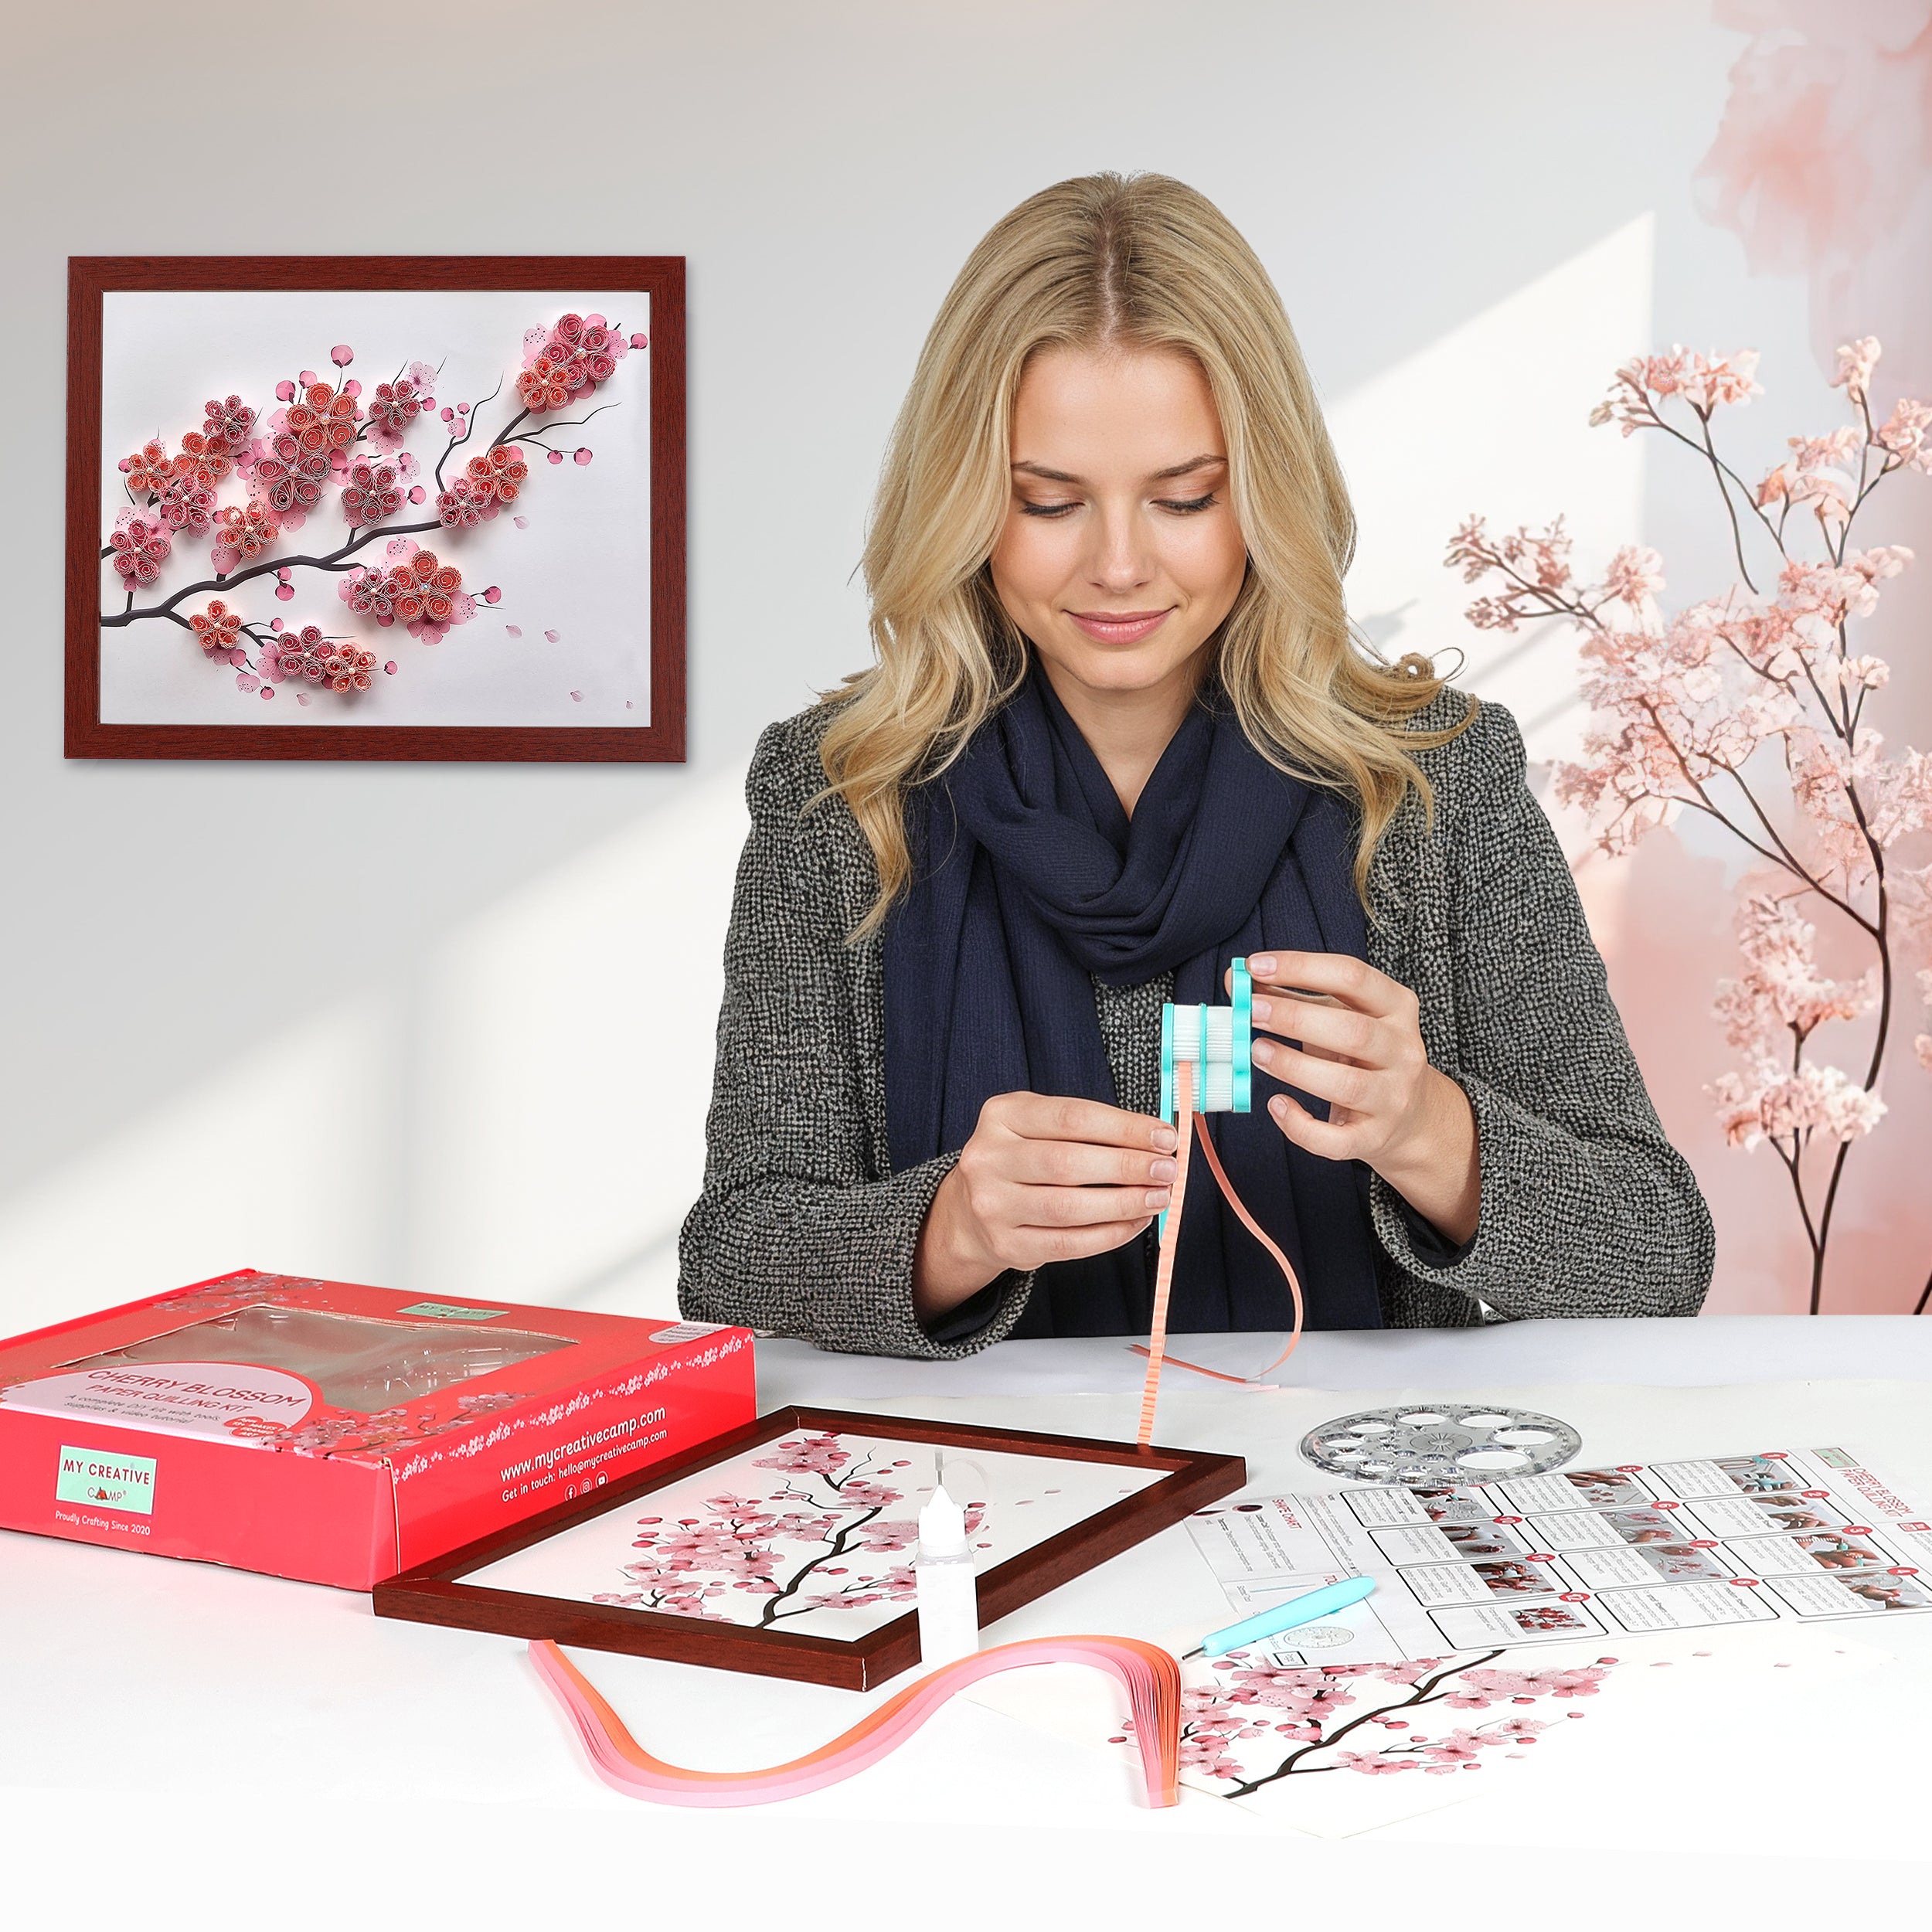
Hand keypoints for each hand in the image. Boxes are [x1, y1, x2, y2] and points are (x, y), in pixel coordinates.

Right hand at [913, 1093, 1179, 1323]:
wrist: (973, 1208)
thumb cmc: (1024, 1158)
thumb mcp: (1041, 1124)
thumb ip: (1090, 1127)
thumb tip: (1155, 1140)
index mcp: (1002, 1115)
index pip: (1072, 1118)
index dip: (1125, 1129)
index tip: (1164, 1137)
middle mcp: (989, 1158)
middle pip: (1068, 1163)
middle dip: (1128, 1167)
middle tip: (1166, 1170)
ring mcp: (993, 1205)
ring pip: (1069, 1208)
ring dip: (1124, 1203)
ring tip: (1158, 1197)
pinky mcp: (1006, 1244)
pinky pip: (1068, 1244)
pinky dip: (1110, 1234)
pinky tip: (1135, 1222)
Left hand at [1240, 951, 1480, 1246]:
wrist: (1412, 1117)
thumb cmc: (1364, 1056)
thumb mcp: (1338, 1016)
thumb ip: (1290, 996)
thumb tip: (1238, 978)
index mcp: (1396, 1007)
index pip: (1353, 977)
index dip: (1301, 968)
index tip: (1255, 966)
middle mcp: (1402, 1051)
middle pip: (1353, 1031)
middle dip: (1295, 1018)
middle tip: (1250, 1011)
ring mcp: (1392, 1097)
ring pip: (1346, 1084)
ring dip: (1294, 1067)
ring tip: (1255, 1051)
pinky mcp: (1374, 1137)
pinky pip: (1335, 1139)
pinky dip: (1300, 1125)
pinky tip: (1276, 1105)